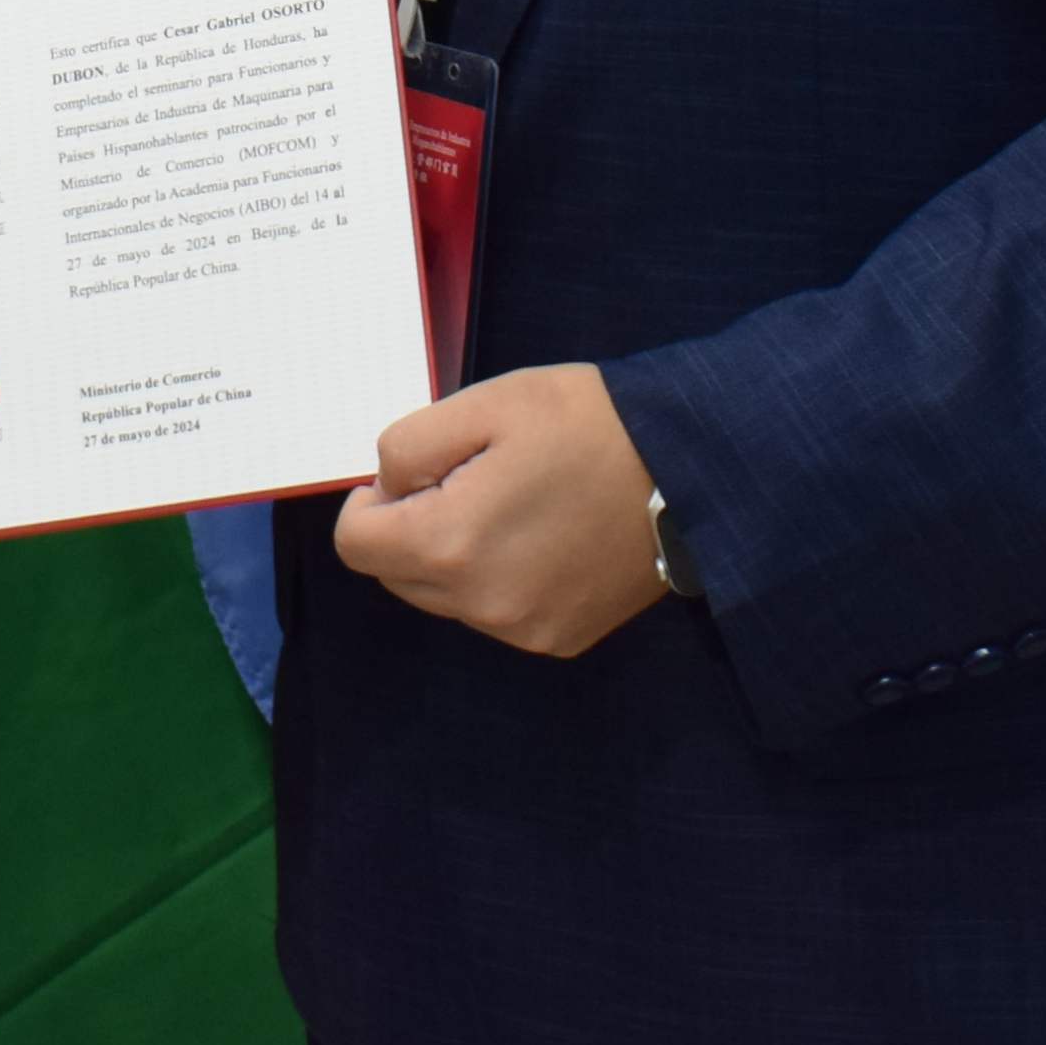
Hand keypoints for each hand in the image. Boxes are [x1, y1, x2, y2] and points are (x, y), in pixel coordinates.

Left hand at [332, 362, 666, 658]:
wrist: (689, 466)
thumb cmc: (583, 423)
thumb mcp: (485, 404)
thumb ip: (409, 446)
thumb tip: (383, 489)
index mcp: (450, 543)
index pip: (356, 544)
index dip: (371, 501)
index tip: (415, 472)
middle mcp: (479, 604)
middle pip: (396, 575)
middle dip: (411, 528)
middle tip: (468, 479)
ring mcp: (522, 630)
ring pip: (445, 598)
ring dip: (455, 557)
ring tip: (513, 505)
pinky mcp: (559, 640)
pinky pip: (497, 614)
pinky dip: (501, 579)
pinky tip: (545, 538)